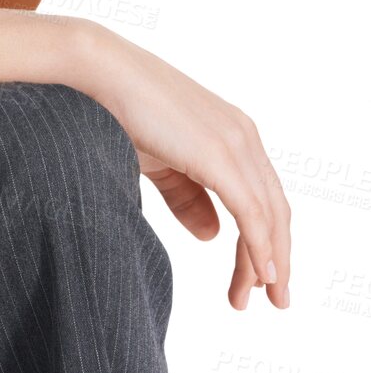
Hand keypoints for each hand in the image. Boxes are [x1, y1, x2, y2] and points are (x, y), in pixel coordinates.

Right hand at [89, 27, 291, 311]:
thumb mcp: (158, 161)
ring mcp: (235, 143)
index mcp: (232, 133)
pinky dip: (260, 247)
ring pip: (268, 216)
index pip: (263, 197)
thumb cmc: (117, 110)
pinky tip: (260, 275)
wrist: (96, 73)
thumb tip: (213, 234)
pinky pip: (252, 212)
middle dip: (275, 257)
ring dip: (267, 262)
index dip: (265, 240)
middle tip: (273, 300)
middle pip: (275, 210)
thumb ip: (186, 195)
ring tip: (257, 297)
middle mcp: (244, 136)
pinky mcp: (220, 155)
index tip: (256, 279)